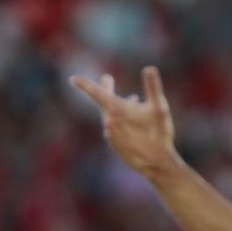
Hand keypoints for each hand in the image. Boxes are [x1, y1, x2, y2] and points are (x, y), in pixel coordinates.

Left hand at [69, 66, 180, 180]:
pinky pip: (115, 128)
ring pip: (111, 116)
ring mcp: (111, 136)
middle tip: (107, 78)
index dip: (84, 85)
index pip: (96, 93)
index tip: (72, 79)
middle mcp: (110, 123)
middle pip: (104, 103)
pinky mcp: (115, 145)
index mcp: (117, 111)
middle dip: (106, 90)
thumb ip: (153, 87)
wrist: (156, 162)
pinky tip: (132, 120)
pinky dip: (121, 120)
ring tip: (133, 98)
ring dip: (119, 106)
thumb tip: (148, 68)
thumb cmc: (158, 133)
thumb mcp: (159, 107)